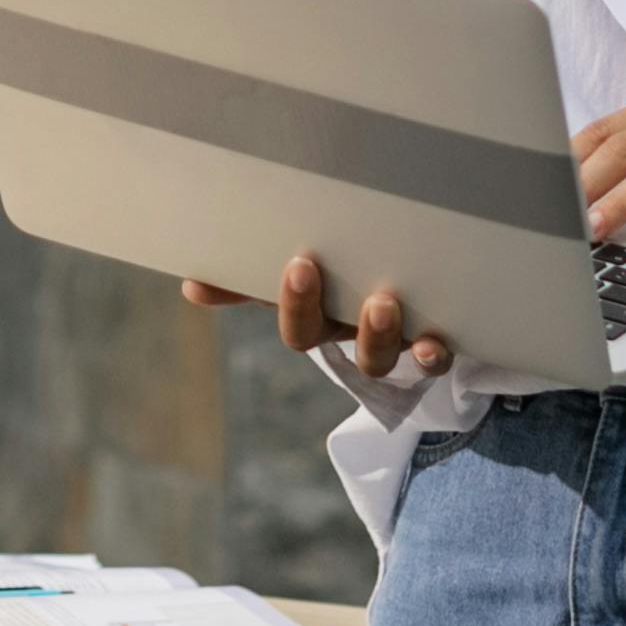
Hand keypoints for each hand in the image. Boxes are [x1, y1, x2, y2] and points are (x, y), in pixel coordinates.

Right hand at [181, 252, 451, 382]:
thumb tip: (191, 284)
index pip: (285, 316)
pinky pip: (433, 360)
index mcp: (315, 310)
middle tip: (301, 267)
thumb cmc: (355, 273)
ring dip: (375, 334)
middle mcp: (346, 330)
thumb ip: (254, 274)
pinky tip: (431, 342)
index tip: (277, 265)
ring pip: (375, 356)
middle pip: (317, 337)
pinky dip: (431, 354)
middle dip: (304, 308)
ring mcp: (390, 340)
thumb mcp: (314, 270)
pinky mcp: (434, 342)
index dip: (280, 299)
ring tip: (380, 303)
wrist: (434, 290)